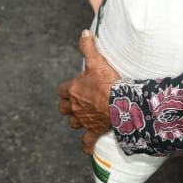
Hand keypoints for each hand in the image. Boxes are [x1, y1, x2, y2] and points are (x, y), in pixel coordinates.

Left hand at [58, 30, 120, 153]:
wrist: (120, 102)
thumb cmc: (107, 81)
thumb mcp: (96, 60)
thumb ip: (88, 46)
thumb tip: (84, 33)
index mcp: (73, 90)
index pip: (61, 90)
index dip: (65, 88)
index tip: (71, 86)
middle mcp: (75, 107)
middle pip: (64, 109)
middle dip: (67, 106)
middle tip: (74, 102)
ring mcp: (84, 120)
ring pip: (73, 123)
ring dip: (76, 121)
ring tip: (82, 117)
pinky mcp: (94, 130)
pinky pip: (87, 142)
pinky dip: (86, 146)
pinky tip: (87, 149)